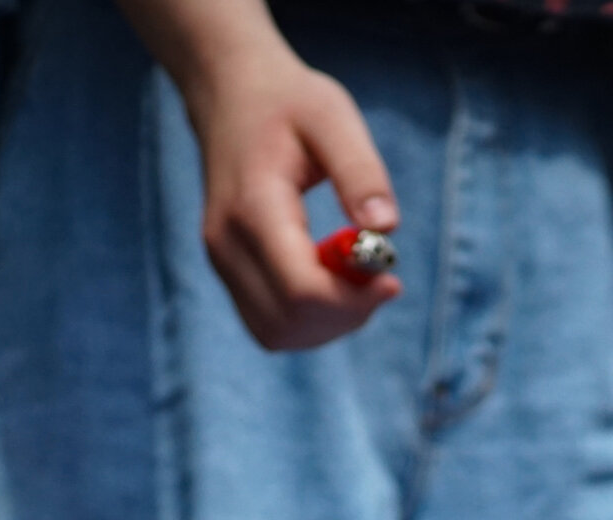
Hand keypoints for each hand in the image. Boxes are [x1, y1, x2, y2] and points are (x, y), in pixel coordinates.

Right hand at [176, 37, 401, 350]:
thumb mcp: (334, 118)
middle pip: (290, 323)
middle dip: (348, 315)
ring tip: (356, 278)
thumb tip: (386, 229)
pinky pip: (270, 325)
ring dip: (331, 324)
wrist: (230, 92)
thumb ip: (361, 172)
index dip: (355, 300)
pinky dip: (310, 322)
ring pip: (278, 334)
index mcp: (253, 208)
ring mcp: (221, 261)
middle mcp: (227, 243)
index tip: (391, 278)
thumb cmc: (289, 103)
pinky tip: (335, 284)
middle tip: (380, 279)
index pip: (302, 291)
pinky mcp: (228, 270)